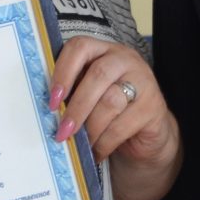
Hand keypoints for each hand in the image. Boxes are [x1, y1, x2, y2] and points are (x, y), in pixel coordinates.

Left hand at [49, 38, 181, 199]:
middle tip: (62, 131)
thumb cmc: (109, 111)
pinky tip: (96, 152)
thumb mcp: (89, 95)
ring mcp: (143, 81)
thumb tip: (46, 108)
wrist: (147, 131)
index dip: (63, 72)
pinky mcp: (153, 107)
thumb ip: (71, 93)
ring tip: (79, 145)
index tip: (51, 101)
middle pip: (98, 74)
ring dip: (90, 128)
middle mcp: (125, 59)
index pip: (80, 47)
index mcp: (102, 50)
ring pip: (111, 101)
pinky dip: (104, 143)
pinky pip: (123, 125)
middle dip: (76, 106)